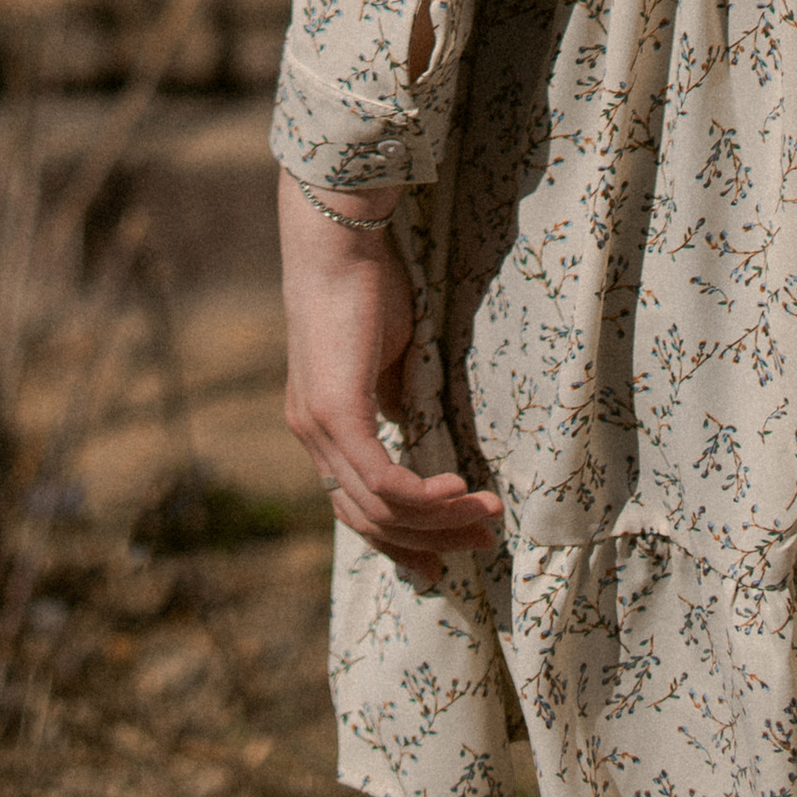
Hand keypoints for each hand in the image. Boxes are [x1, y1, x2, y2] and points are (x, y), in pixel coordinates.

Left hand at [277, 175, 502, 583]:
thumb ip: (390, 397)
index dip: (398, 538)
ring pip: (381, 506)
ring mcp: (319, 427)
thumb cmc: (363, 284)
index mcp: (319, 426)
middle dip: (428, 540)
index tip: (440, 558)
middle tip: (480, 541)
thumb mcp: (384, 354)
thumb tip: (408, 428)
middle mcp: (311, 437)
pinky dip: (423, 496)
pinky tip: (457, 490)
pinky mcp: (337, 412)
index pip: (354, 506)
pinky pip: (383, 479)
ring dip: (440, 519)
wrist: (337, 238)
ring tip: (485, 515)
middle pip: (368, 519)